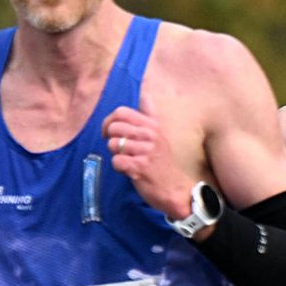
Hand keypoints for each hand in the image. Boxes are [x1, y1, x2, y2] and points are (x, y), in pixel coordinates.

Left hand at [102, 104, 197, 221]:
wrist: (176, 190)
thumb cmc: (163, 163)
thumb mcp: (159, 136)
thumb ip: (149, 116)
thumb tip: (145, 96)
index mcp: (152, 126)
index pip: (122, 112)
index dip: (109, 121)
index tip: (109, 133)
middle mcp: (150, 136)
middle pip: (114, 127)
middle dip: (110, 139)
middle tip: (118, 149)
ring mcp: (145, 151)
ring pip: (113, 144)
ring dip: (115, 154)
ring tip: (127, 160)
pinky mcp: (140, 167)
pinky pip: (116, 161)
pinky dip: (118, 167)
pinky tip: (128, 170)